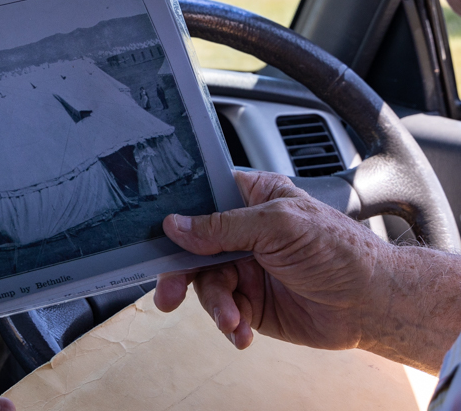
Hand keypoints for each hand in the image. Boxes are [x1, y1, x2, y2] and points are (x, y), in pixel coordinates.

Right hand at [154, 170, 460, 373]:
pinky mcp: (250, 301)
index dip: (176, 218)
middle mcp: (243, 232)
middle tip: (168, 293)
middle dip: (179, 273)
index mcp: (251, 199)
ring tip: (231, 319)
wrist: (372, 304)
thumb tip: (176, 226)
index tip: (158, 238)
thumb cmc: (340, 250)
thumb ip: (223, 226)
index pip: (200, 200)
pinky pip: (223, 312)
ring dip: (214, 305)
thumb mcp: (278, 225)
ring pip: (204, 283)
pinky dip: (229, 324)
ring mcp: (245, 267)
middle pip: (191, 248)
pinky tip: (242, 331)